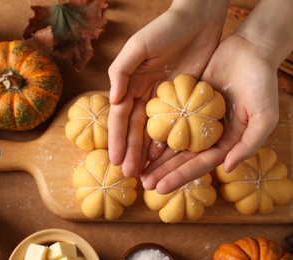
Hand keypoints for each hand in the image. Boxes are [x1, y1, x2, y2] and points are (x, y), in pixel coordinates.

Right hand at [108, 0, 228, 176]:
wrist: (198, 18)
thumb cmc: (164, 29)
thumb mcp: (137, 47)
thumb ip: (121, 71)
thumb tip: (112, 101)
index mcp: (131, 84)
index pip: (121, 117)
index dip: (117, 139)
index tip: (115, 160)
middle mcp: (145, 95)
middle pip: (136, 130)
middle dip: (131, 152)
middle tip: (130, 175)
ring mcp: (165, 100)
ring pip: (154, 132)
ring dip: (148, 153)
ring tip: (146, 174)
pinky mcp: (185, 100)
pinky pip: (176, 126)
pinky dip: (170, 142)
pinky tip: (168, 159)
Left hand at [141, 33, 279, 193]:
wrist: (250, 50)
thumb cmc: (262, 82)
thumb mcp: (264, 115)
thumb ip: (249, 143)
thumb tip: (228, 168)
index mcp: (226, 142)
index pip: (200, 165)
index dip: (180, 177)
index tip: (160, 188)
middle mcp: (209, 135)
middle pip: (182, 158)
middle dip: (163, 172)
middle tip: (143, 183)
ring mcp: (195, 120)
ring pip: (172, 141)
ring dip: (156, 156)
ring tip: (138, 168)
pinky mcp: (186, 104)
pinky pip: (168, 120)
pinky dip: (156, 131)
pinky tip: (140, 139)